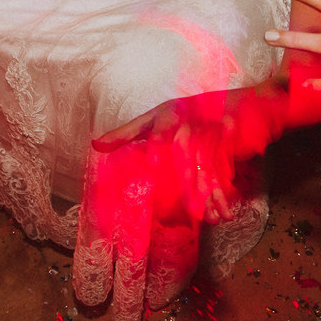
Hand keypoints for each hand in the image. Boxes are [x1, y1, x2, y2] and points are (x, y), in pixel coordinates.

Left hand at [94, 93, 237, 223]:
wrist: (215, 101)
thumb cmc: (173, 114)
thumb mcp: (148, 121)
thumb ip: (124, 134)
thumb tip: (95, 144)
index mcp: (168, 118)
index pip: (160, 131)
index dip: (157, 146)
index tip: (153, 165)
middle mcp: (189, 126)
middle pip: (188, 155)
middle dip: (190, 179)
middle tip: (189, 206)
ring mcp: (208, 138)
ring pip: (208, 169)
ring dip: (210, 195)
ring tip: (211, 219)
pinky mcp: (221, 151)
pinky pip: (221, 175)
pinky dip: (223, 195)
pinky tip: (225, 214)